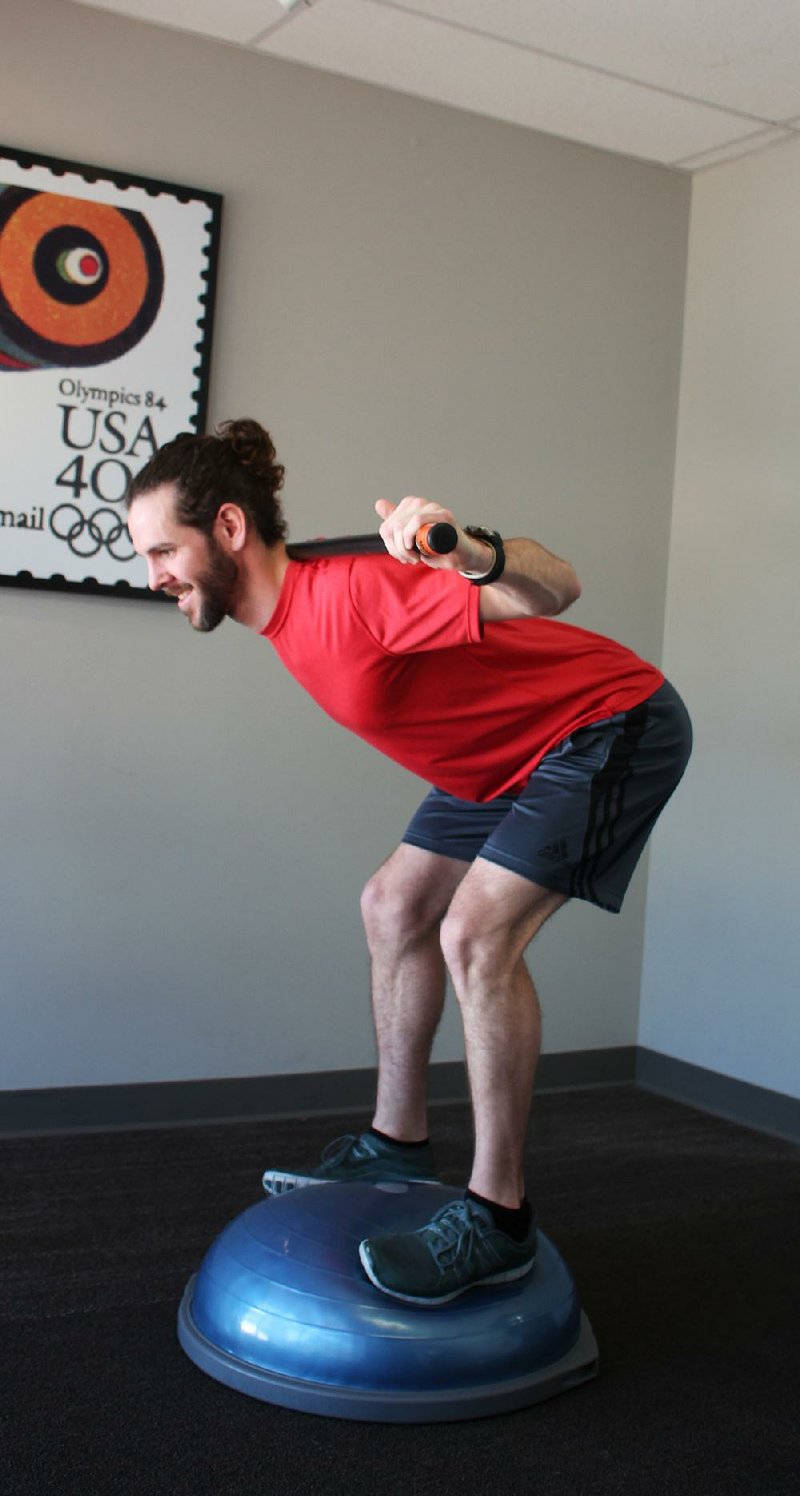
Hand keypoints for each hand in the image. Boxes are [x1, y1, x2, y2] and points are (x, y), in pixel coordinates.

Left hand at [375, 497, 492, 572]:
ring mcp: (433, 508)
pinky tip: (420, 551)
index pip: (388, 525)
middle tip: (410, 559)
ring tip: (415, 558)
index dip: (391, 544)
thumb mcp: (411, 537)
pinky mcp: (444, 516)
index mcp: (411, 506)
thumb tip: (379, 503)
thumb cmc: (438, 548)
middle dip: (397, 549)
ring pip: (402, 525)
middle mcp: (421, 504)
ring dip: (405, 548)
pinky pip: (418, 521)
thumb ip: (395, 522)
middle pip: (393, 526)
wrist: (462, 555)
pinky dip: (414, 538)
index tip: (401, 555)